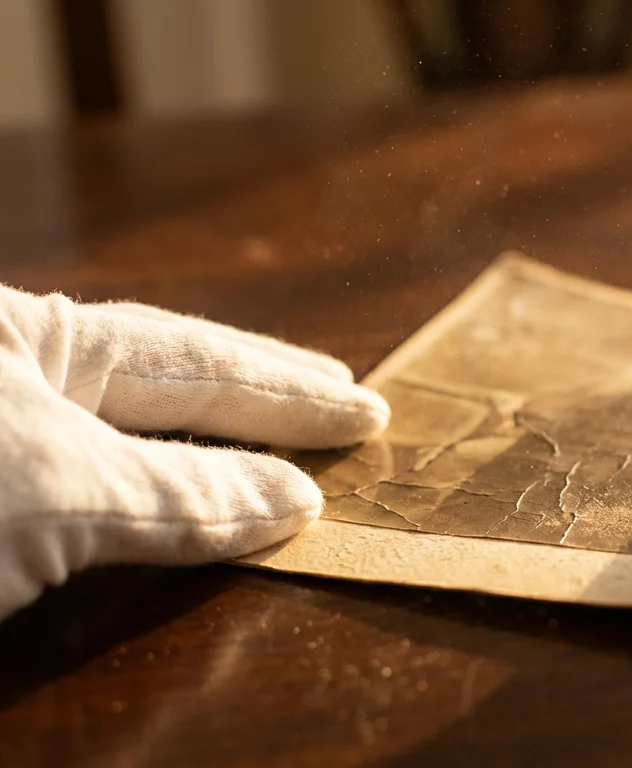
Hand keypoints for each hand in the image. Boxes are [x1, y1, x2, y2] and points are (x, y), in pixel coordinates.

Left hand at [0, 286, 388, 618]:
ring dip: (212, 451)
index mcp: (25, 330)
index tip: (365, 413)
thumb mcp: (62, 490)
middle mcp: (12, 370)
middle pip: (160, 379)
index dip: (285, 394)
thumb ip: (182, 492)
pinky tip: (184, 503)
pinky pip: (88, 488)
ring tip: (280, 440)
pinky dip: (154, 499)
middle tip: (342, 394)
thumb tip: (296, 498)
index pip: (188, 363)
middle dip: (259, 394)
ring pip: (122, 436)